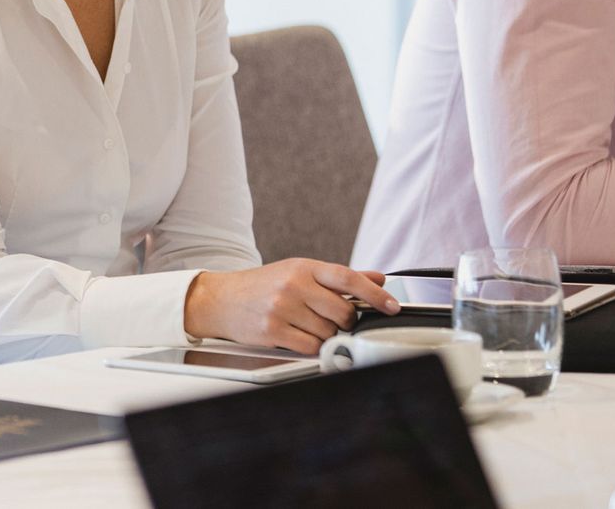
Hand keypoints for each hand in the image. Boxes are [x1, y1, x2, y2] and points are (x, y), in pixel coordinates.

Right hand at [182, 260, 399, 354]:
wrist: (221, 299)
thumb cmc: (264, 286)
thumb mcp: (300, 272)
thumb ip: (340, 277)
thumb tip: (378, 277)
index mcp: (304, 267)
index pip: (348, 279)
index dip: (375, 294)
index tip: (392, 306)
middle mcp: (294, 285)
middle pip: (343, 312)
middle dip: (345, 321)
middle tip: (333, 318)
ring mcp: (282, 308)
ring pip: (328, 332)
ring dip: (326, 335)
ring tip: (306, 324)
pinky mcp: (273, 330)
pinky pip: (310, 346)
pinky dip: (312, 346)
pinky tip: (299, 336)